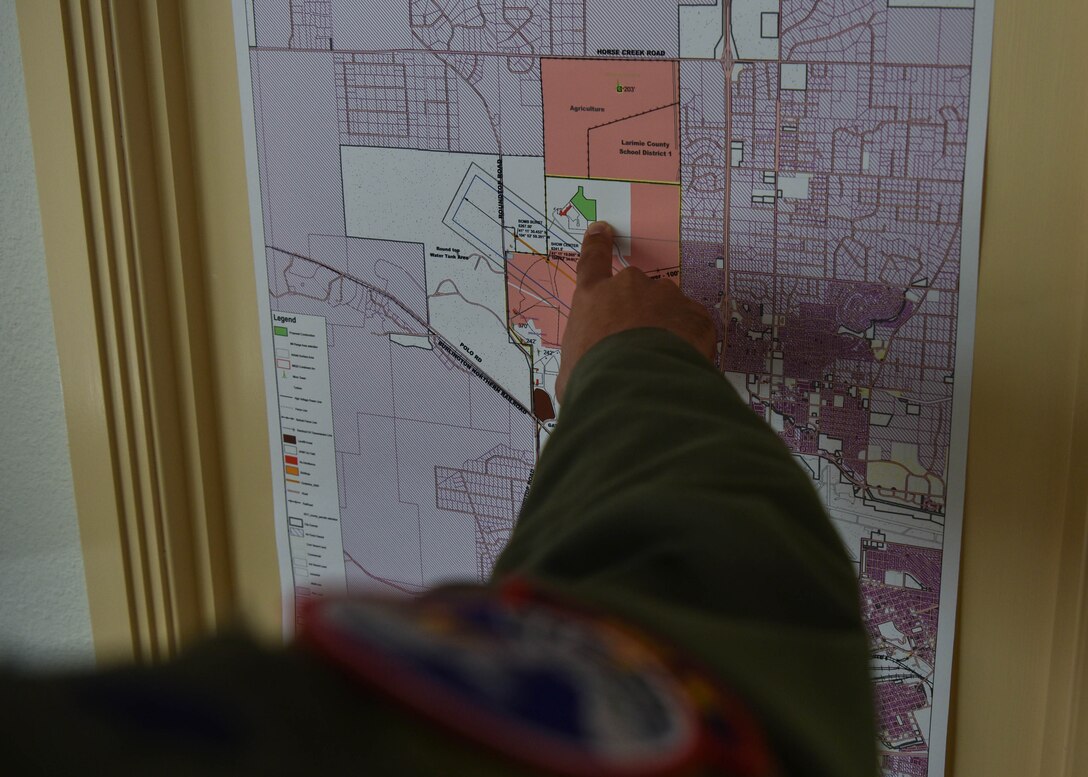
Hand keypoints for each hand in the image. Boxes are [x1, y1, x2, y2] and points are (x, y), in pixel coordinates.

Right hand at [556, 221, 715, 402]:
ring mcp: (665, 298)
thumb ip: (580, 359)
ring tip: (661, 360)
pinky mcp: (695, 315)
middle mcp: (629, 287)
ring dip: (665, 326)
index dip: (597, 244)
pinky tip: (680, 364)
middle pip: (635, 289)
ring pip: (667, 306)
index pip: (592, 261)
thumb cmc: (593, 379)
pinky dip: (689, 340)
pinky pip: (693, 324)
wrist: (635, 388)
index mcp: (592, 297)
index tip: (601, 230)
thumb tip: (582, 373)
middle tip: (637, 345)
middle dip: (638, 310)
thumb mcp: (571, 370)